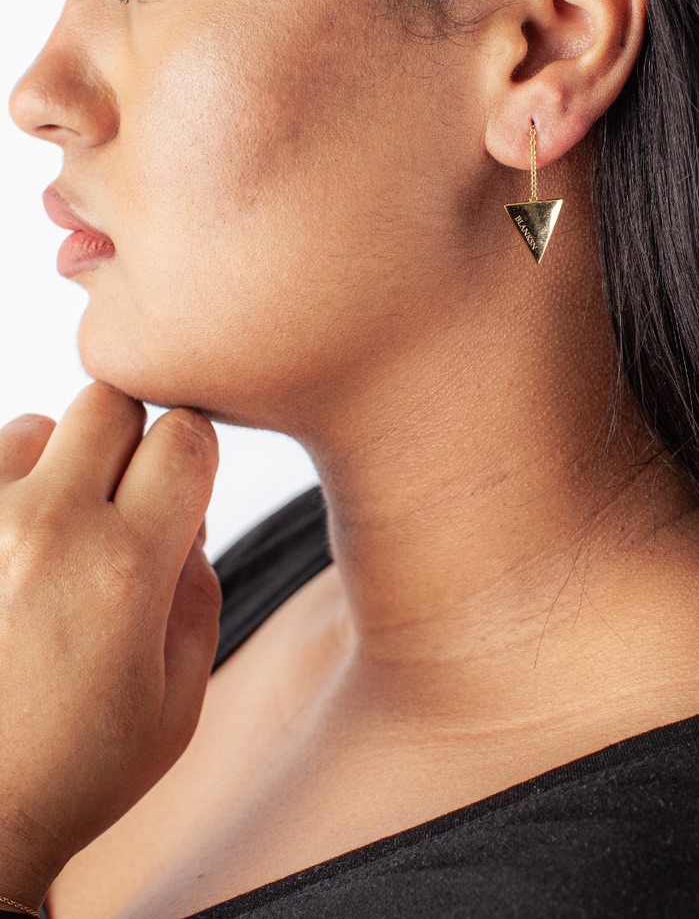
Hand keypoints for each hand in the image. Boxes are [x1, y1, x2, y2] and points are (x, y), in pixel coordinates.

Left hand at [0, 383, 219, 911]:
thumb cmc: (65, 774)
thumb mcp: (177, 703)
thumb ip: (199, 592)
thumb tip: (187, 520)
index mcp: (125, 570)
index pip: (185, 435)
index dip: (191, 457)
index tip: (179, 491)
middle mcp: (47, 532)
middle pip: (108, 404)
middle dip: (127, 444)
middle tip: (119, 506)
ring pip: (33, 428)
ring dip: (53, 469)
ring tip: (47, 543)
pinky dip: (2, 497)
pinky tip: (6, 558)